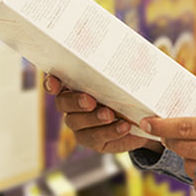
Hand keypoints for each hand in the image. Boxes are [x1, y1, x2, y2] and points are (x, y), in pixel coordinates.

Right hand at [43, 76, 163, 153]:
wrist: (144, 119)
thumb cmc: (131, 92)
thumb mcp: (128, 79)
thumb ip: (121, 71)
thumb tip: (133, 55)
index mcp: (76, 85)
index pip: (55, 82)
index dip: (51, 82)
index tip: (55, 83)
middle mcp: (72, 104)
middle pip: (63, 103)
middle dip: (75, 101)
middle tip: (90, 101)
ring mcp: (80, 124)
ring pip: (77, 122)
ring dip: (93, 118)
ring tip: (110, 115)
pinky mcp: (92, 140)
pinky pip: (95, 138)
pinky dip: (110, 132)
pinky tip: (124, 127)